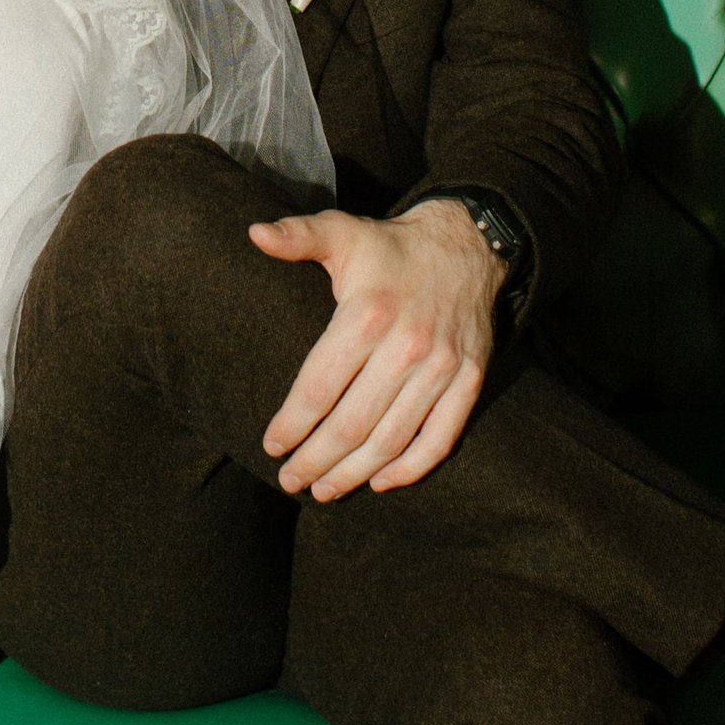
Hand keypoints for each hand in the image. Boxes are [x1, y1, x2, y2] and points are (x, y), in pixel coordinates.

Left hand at [250, 199, 502, 499]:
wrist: (467, 247)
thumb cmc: (391, 249)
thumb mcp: (343, 233)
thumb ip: (299, 236)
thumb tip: (255, 234)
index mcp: (367, 314)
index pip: (319, 387)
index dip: (292, 423)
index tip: (272, 445)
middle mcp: (407, 346)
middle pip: (351, 423)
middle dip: (315, 460)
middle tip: (290, 481)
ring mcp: (442, 368)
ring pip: (391, 439)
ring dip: (355, 473)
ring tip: (325, 490)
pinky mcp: (470, 381)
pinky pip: (440, 438)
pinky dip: (411, 468)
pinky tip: (382, 482)